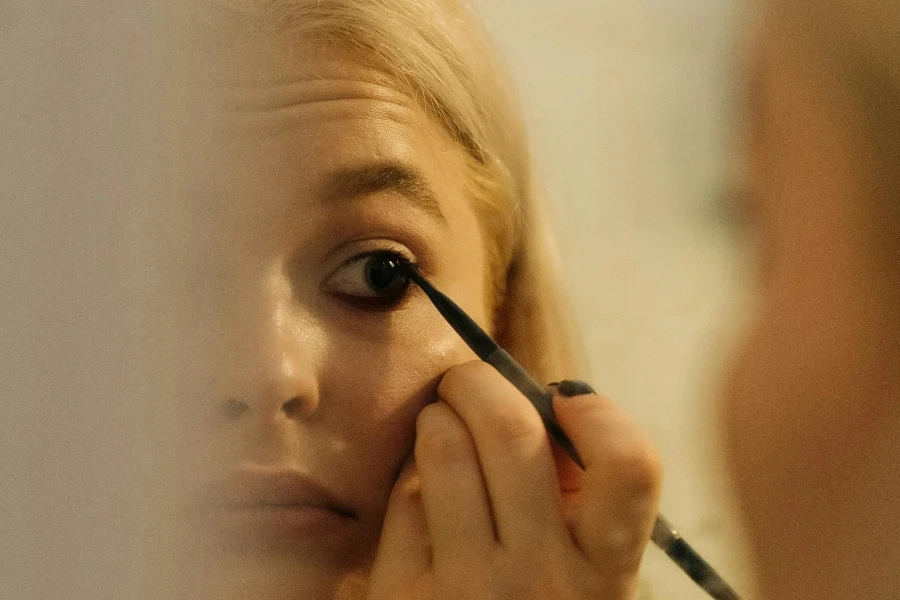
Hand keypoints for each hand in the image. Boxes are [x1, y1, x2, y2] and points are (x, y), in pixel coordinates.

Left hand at [368, 361, 662, 599]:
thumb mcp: (580, 567)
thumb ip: (574, 494)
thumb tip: (541, 404)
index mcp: (604, 574)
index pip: (630, 466)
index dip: (599, 413)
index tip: (563, 402)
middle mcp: (541, 581)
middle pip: (511, 431)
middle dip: (480, 383)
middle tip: (466, 386)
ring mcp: (468, 588)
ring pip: (444, 449)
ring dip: (437, 418)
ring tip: (439, 427)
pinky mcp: (404, 593)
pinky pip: (404, 496)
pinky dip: (410, 478)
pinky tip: (421, 495)